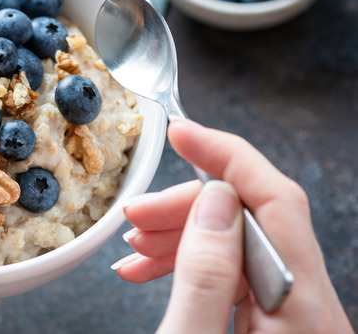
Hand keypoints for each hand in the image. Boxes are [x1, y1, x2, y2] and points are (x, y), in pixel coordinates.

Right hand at [112, 119, 351, 332]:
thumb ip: (205, 274)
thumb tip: (213, 201)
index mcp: (301, 310)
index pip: (277, 202)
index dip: (225, 157)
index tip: (183, 132)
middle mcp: (311, 310)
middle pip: (255, 221)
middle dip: (187, 208)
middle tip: (138, 212)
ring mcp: (295, 316)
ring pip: (240, 244)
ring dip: (182, 236)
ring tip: (137, 245)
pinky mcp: (276, 324)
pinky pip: (235, 273)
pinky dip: (192, 263)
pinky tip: (154, 264)